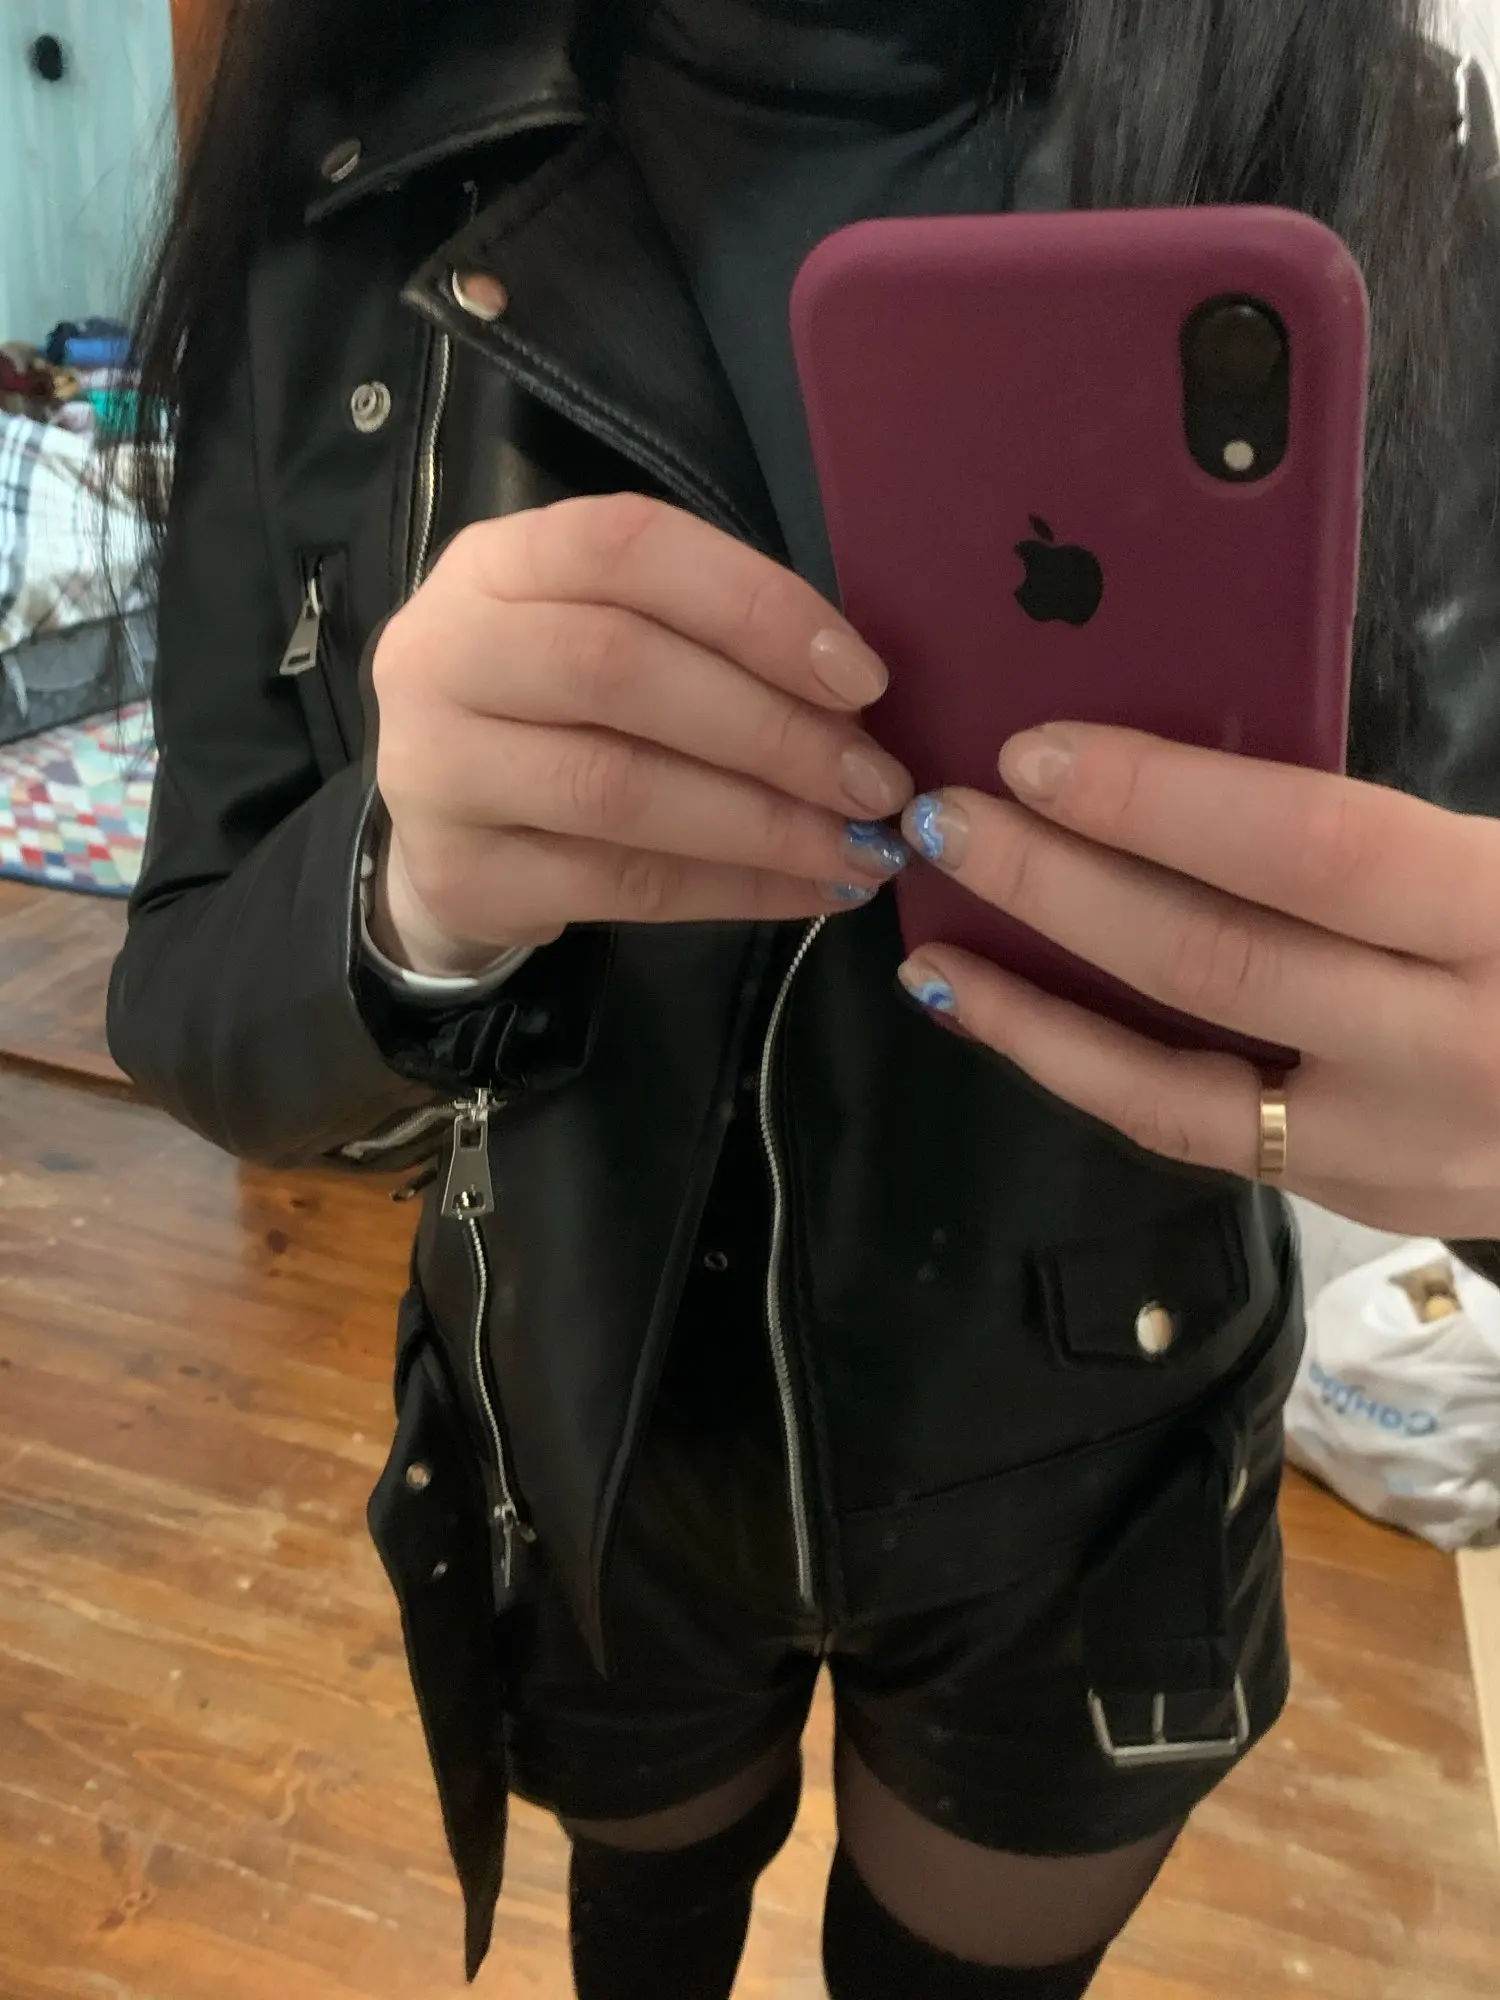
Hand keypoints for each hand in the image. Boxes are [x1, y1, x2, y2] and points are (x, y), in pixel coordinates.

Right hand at [370, 495, 912, 976]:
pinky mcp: (459, 874)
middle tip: (874, 783)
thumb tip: (856, 701)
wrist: (437, 830)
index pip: (625, 547)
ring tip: (856, 848)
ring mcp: (437, 768)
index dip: (752, 604)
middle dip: (772, 728)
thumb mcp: (605, 635)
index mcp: (496, 563)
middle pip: (619, 668)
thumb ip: (703, 639)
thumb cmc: (554, 712)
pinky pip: (619, 885)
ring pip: (618, 789)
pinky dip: (731, 891)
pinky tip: (805, 892)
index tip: (860, 675)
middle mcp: (445, 651)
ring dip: (760, 822)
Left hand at [896, 724, 1499, 1237]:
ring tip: (933, 953)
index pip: (1309, 849)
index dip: (1160, 797)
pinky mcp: (1359, 1201)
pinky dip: (1096, 1081)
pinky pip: (1202, 1138)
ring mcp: (1399, 1150)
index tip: (1036, 750)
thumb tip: (1191, 761)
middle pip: (1216, 962)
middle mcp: (1450, 1048)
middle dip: (1060, 887)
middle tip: (946, 822)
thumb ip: (1392, 834)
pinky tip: (1023, 1028)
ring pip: (1176, 1091)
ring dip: (1035, 1019)